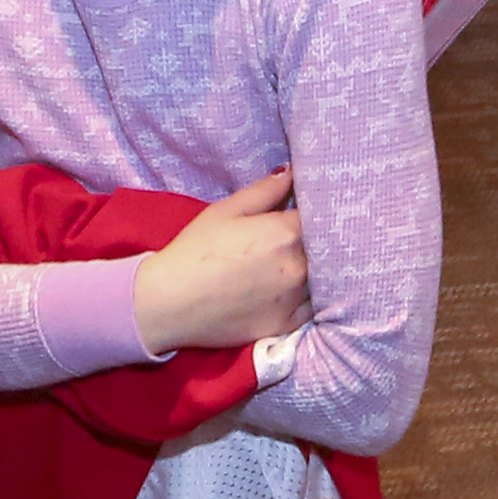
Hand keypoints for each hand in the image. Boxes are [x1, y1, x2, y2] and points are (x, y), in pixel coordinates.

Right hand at [132, 170, 309, 354]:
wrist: (169, 302)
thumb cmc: (193, 251)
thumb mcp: (225, 211)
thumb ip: (264, 191)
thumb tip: (291, 173)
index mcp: (285, 233)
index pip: (321, 215)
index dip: (318, 209)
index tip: (311, 208)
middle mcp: (299, 266)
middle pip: (328, 247)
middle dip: (322, 238)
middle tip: (310, 233)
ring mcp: (296, 299)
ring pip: (325, 278)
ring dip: (321, 268)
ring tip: (306, 261)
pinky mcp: (288, 324)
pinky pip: (314, 307)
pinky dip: (312, 296)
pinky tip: (298, 288)